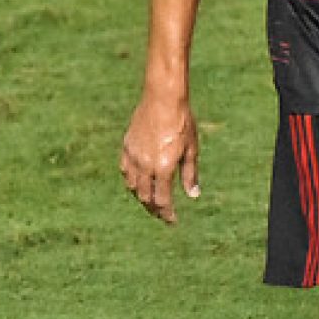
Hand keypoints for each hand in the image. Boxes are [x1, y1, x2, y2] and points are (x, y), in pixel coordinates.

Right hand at [120, 96, 199, 223]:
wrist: (163, 97)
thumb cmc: (182, 121)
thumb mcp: (191, 148)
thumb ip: (190, 174)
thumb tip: (193, 196)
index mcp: (163, 167)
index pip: (162, 200)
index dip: (167, 214)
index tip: (172, 220)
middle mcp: (145, 166)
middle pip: (146, 197)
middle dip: (154, 209)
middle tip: (162, 214)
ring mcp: (133, 157)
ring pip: (133, 187)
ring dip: (142, 197)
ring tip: (151, 200)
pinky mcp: (126, 147)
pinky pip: (125, 172)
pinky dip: (132, 182)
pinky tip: (139, 182)